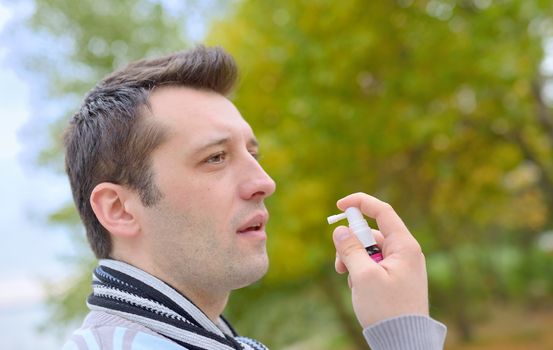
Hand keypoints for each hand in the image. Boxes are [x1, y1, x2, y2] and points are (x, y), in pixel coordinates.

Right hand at [332, 192, 428, 327]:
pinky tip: (358, 288)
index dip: (360, 203)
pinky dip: (360, 271)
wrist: (403, 341)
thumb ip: (350, 249)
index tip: (339, 206)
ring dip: (353, 260)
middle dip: (351, 244)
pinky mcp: (395, 278)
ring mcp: (400, 266)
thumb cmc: (387, 310)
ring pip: (369, 251)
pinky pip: (373, 265)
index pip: (382, 211)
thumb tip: (340, 230)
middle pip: (371, 233)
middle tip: (340, 264)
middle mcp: (405, 252)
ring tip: (349, 280)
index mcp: (404, 246)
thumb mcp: (363, 276)